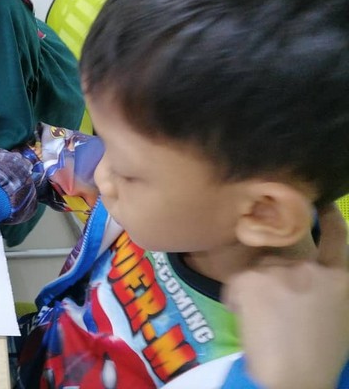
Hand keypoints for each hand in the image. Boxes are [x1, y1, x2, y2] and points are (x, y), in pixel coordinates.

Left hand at [223, 204, 348, 388]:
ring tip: (265, 318)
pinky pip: (238, 281)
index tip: (322, 205)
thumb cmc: (318, 356)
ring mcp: (279, 270)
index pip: (337, 237)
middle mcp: (311, 267)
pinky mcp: (250, 279)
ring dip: (258, 286)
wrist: (295, 379)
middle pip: (285, 256)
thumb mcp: (338, 314)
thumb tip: (308, 274)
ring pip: (260, 269)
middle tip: (276, 300)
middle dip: (277, 273)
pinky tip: (248, 317)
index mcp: (340, 277)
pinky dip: (238, 297)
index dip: (329, 218)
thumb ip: (325, 286)